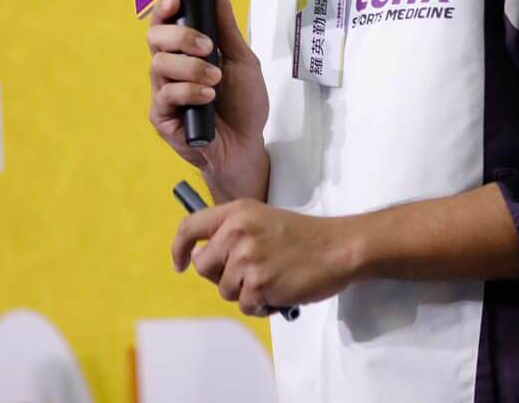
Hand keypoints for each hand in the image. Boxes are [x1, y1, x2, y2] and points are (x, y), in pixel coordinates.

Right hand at [147, 0, 268, 198]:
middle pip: (155, 38)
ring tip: (216, 79)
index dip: (165, 9)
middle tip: (207, 46)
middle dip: (180, 37)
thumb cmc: (243, 103)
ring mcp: (164, 91)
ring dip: (191, 68)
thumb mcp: (243, 61)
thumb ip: (228, 31)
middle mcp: (171, 68)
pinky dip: (189, 92)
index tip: (177, 0)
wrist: (245, 144)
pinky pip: (166, 95)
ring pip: (159, 65)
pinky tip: (208, 98)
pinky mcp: (162, 116)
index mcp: (186, 51)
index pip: (166, 23)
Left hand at [172, 199, 351, 315]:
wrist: (339, 248)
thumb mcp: (263, 219)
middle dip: (220, 275)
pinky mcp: (258, 284)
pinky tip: (280, 291)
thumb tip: (200, 257)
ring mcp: (246, 259)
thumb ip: (233, 232)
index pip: (190, 227)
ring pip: (224, 290)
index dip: (179, 248)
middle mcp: (237, 232)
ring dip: (246, 291)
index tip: (179, 263)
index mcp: (237, 212)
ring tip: (273, 278)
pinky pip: (245, 305)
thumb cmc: (305, 236)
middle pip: (202, 265)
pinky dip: (261, 304)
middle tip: (248, 273)